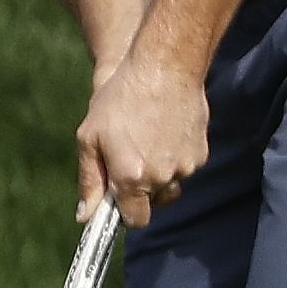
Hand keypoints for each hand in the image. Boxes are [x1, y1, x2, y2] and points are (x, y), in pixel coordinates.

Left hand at [77, 51, 212, 223]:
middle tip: (129, 158)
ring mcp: (185, 166)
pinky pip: (185, 167)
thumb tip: (85, 216)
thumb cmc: (120, 98)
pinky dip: (174, 156)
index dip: (124, 213)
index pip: (135, 220)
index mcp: (131, 177)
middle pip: (153, 203)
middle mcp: (161, 177)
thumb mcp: (90, 137)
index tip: (118, 197)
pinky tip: (164, 130)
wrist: (165, 67)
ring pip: (171, 184)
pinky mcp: (201, 154)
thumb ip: (89, 180)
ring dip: (159, 173)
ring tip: (147, 139)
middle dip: (141, 190)